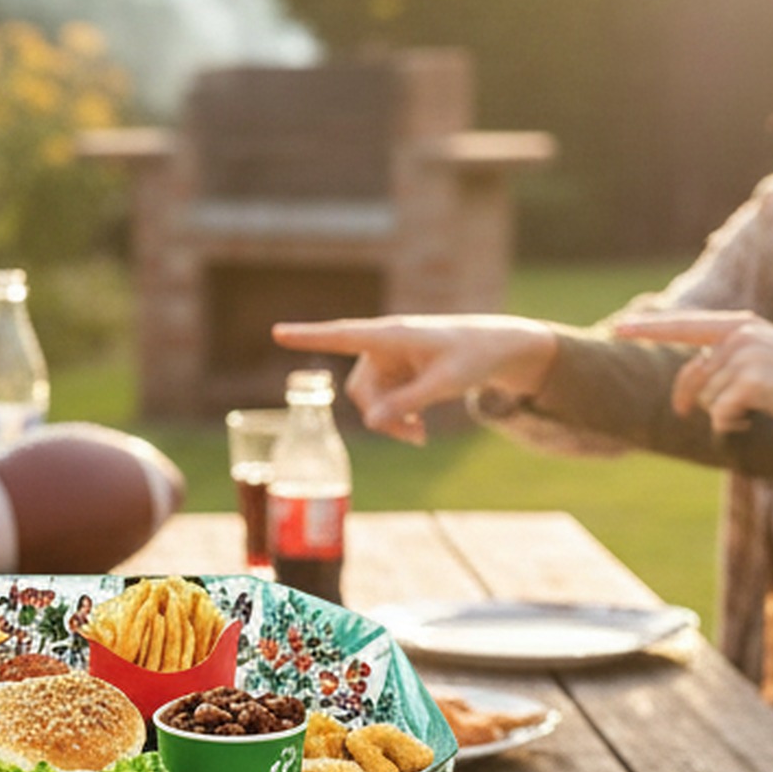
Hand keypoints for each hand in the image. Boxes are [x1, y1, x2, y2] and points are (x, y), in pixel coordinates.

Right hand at [274, 315, 559, 443]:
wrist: (494, 349)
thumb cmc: (472, 357)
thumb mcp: (446, 384)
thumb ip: (408, 403)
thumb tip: (372, 422)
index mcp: (392, 335)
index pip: (343, 335)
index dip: (309, 336)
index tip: (278, 333)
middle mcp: (382, 343)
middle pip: (361, 389)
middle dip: (382, 416)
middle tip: (416, 438)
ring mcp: (386, 358)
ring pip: (370, 400)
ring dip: (391, 421)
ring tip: (421, 435)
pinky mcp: (394, 372)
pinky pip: (382, 401)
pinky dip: (397, 417)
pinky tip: (419, 428)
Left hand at [616, 310, 772, 483]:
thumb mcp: (762, 362)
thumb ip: (726, 360)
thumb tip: (687, 385)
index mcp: (741, 326)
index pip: (685, 326)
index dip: (649, 329)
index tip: (617, 328)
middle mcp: (740, 336)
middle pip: (690, 375)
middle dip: (685, 398)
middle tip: (682, 413)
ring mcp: (746, 357)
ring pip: (705, 398)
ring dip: (723, 413)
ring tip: (754, 410)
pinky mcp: (751, 382)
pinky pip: (719, 414)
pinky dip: (731, 425)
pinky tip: (754, 421)